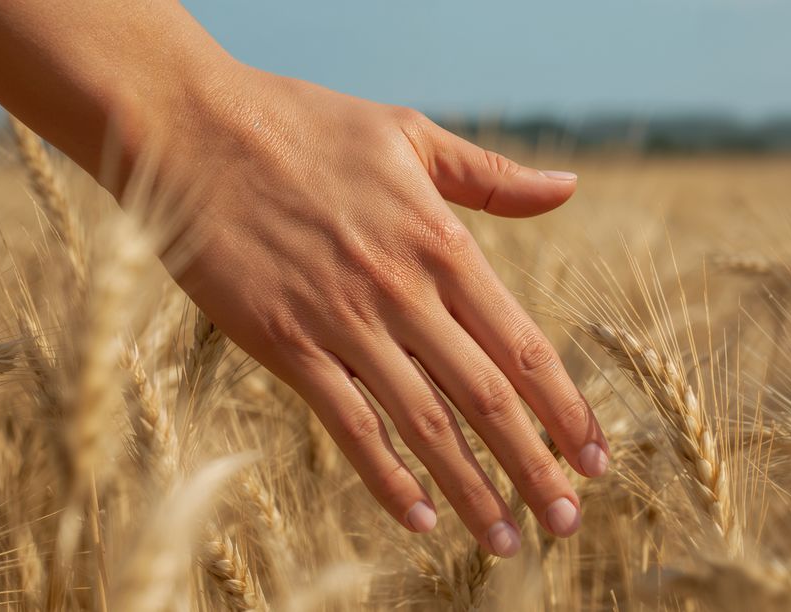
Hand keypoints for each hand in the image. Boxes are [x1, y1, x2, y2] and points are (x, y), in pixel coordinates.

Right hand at [148, 63, 609, 557]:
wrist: (195, 128)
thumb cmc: (304, 125)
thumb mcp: (411, 134)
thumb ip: (492, 176)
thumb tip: (569, 188)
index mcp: (440, 242)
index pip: (521, 344)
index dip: (565, 407)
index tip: (596, 455)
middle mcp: (402, 291)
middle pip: (485, 397)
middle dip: (535, 465)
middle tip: (568, 520)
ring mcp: (342, 321)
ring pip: (424, 423)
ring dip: (471, 488)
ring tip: (507, 540)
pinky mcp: (284, 343)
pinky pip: (346, 423)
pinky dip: (385, 477)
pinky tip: (417, 519)